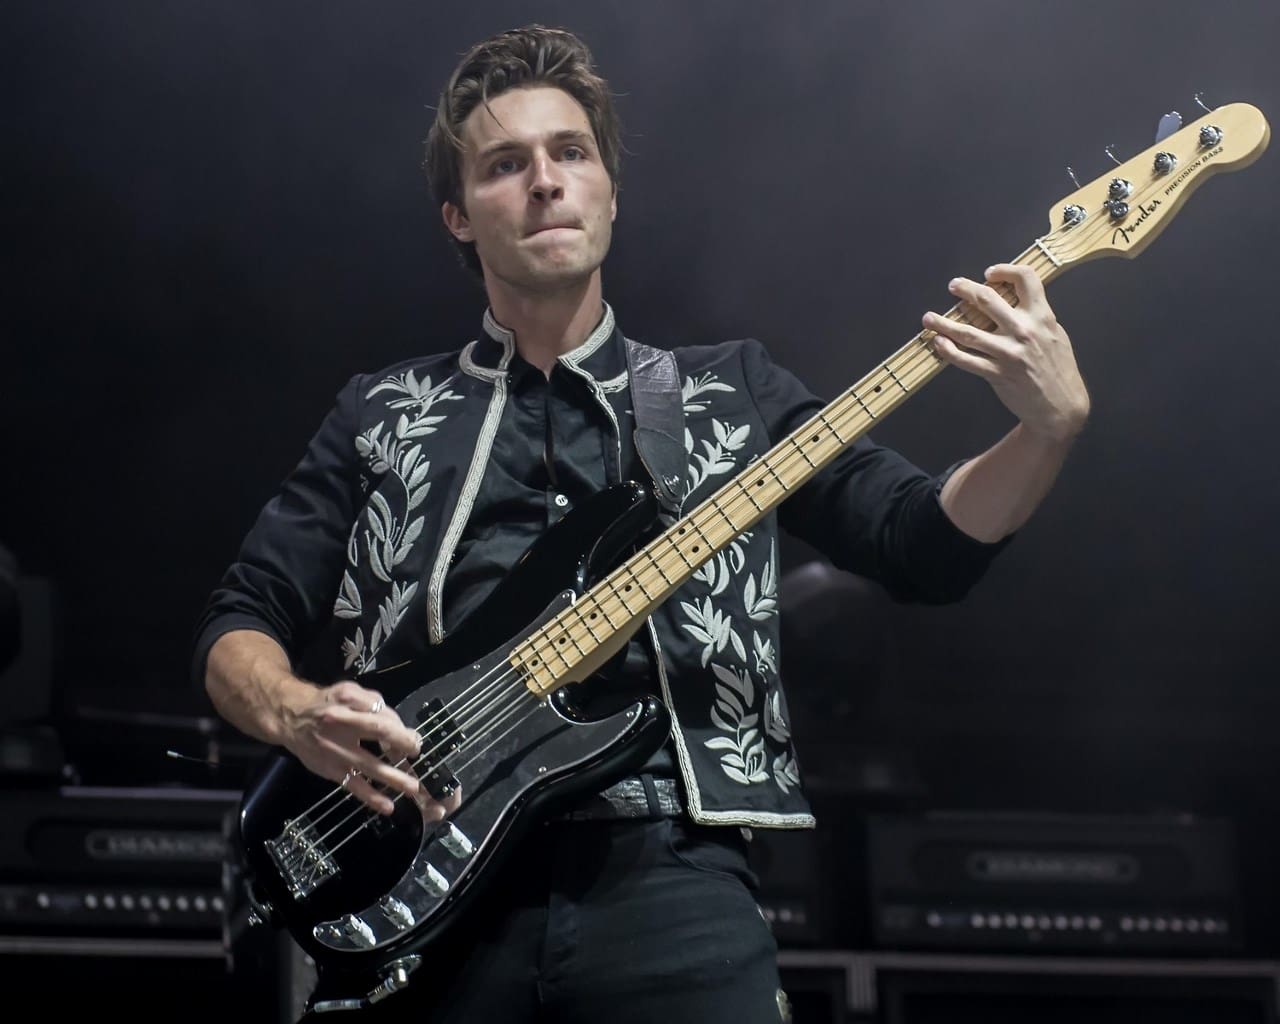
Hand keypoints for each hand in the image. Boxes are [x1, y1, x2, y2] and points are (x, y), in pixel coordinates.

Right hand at [282, 679, 458, 819]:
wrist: (291, 718)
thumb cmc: (327, 703)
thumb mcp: (349, 692)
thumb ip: (373, 703)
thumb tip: (399, 725)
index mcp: (348, 702)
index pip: (380, 715)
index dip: (400, 729)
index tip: (415, 740)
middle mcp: (341, 724)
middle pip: (377, 732)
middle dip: (401, 745)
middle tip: (418, 753)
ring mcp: (335, 750)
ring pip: (368, 764)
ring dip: (393, 778)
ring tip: (413, 788)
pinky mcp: (330, 770)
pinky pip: (353, 785)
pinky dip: (371, 797)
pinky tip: (387, 806)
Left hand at [923, 264, 1089, 444]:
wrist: (1061, 406)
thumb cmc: (1057, 368)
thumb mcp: (1056, 334)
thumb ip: (1036, 316)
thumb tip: (1013, 299)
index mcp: (1042, 317)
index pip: (1027, 279)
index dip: (1005, 270)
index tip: (989, 274)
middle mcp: (1024, 331)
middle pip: (988, 300)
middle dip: (966, 289)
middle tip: (953, 285)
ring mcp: (1009, 353)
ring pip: (968, 332)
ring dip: (944, 323)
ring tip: (928, 317)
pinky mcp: (997, 374)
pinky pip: (966, 360)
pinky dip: (948, 351)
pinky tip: (938, 343)